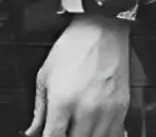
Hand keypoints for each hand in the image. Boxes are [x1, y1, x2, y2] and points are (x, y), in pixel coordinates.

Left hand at [27, 14, 133, 136]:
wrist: (101, 29)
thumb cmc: (72, 47)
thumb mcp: (45, 76)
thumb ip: (39, 109)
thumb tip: (33, 131)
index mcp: (63, 101)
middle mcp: (87, 109)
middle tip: (61, 130)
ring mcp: (107, 110)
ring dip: (84, 136)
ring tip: (76, 128)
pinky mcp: (122, 108)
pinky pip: (114, 135)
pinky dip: (103, 135)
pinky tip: (93, 130)